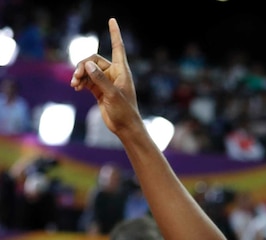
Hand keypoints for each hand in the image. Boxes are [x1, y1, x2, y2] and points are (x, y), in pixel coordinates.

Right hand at [70, 18, 140, 134]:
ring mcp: (106, 81)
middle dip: (83, 65)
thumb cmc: (124, 111)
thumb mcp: (112, 95)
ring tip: (74, 84)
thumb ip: (99, 79)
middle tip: (77, 76)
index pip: (118, 47)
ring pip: (88, 69)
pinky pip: (86, 79)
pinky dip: (80, 81)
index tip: (112, 20)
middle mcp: (114, 73)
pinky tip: (75, 87)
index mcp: (122, 71)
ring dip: (79, 74)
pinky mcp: (99, 89)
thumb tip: (88, 64)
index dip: (114, 33)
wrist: (124, 127)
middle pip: (94, 59)